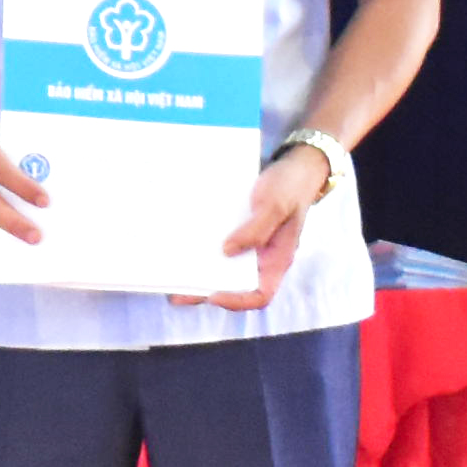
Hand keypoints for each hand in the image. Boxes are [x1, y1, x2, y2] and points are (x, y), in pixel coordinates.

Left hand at [172, 147, 326, 312]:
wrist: (294, 165)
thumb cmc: (290, 186)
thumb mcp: (276, 205)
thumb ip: (256, 229)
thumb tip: (227, 251)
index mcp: (276, 260)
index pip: (260, 294)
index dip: (237, 301)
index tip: (212, 296)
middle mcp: (261, 258)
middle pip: (234, 285)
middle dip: (205, 291)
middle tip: (175, 294)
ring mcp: (248, 246)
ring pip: (223, 267)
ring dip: (199, 272)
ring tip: (171, 274)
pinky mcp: (237, 231)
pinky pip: (218, 245)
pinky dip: (201, 248)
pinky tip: (181, 244)